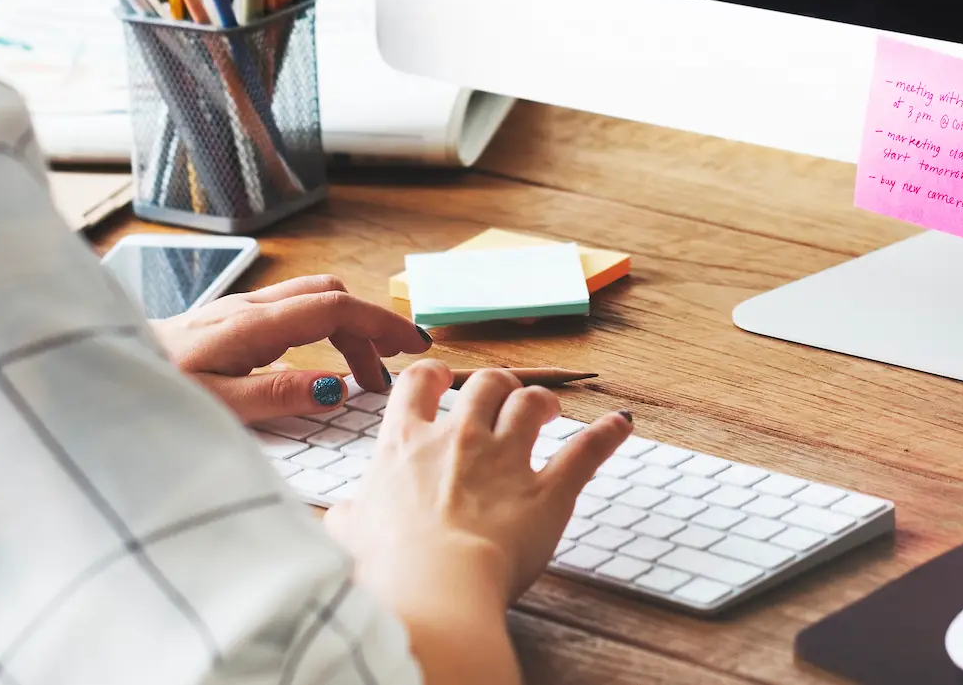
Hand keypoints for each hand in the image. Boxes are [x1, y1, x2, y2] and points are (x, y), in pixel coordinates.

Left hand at [151, 274, 428, 423]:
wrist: (103, 372)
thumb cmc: (154, 392)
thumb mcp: (217, 406)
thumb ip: (276, 395)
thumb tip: (335, 388)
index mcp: (252, 325)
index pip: (335, 307)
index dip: (380, 323)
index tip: (413, 348)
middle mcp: (249, 308)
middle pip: (330, 297)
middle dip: (370, 328)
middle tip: (389, 374)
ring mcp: (238, 310)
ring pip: (311, 300)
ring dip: (347, 328)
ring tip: (362, 376)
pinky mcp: (228, 321)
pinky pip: (291, 311)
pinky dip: (322, 330)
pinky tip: (318, 366)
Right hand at [328, 363, 631, 616]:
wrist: (431, 587)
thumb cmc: (386, 567)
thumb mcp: (349, 537)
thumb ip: (349, 518)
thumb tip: (340, 517)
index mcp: (406, 445)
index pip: (419, 383)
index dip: (434, 375)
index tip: (443, 380)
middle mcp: (458, 439)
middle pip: (485, 383)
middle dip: (497, 385)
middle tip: (503, 398)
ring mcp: (506, 460)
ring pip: (531, 403)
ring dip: (542, 401)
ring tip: (549, 408)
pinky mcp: (547, 491)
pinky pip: (585, 451)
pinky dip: (607, 435)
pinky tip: (621, 424)